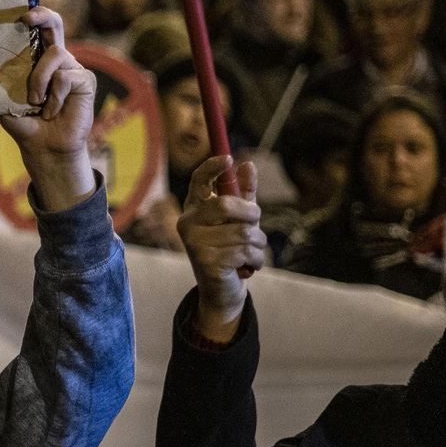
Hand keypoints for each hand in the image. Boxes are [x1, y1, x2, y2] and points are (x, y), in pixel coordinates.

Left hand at [0, 6, 96, 209]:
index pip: (37, 30)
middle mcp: (57, 59)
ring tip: (36, 102)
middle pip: (55, 24)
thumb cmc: (25, 122)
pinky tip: (52, 110)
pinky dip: (55, 96)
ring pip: (56, 55)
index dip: (31, 16)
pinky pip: (66, 77)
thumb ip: (2, 79)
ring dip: (39, 80)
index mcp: (37, 60)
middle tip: (27, 17)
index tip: (17, 13)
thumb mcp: (6, 99)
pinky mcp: (85, 80)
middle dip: (43, 14)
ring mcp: (73, 68)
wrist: (43, 148)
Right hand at [176, 155, 265, 342]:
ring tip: (250, 253)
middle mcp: (188, 223)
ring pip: (242, 231)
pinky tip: (247, 266)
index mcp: (195, 208)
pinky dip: (255, 259)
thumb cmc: (231, 248)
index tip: (228, 158)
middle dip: (251, 214)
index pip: (198, 181)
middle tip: (255, 224)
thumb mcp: (240, 219)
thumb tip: (248, 164)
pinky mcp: (206, 263)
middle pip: (226, 205)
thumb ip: (244, 193)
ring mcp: (194, 244)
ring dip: (257, 243)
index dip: (211, 167)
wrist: (222, 289)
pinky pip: (244, 251)